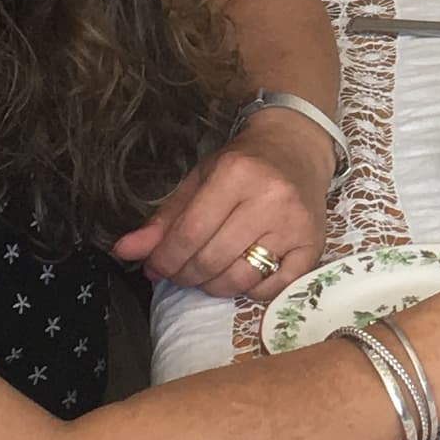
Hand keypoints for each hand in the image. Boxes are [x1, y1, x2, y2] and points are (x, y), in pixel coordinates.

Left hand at [111, 107, 330, 294]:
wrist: (298, 148)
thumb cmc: (244, 163)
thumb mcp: (199, 180)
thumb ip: (164, 218)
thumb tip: (125, 251)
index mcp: (237, 174)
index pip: (191, 232)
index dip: (165, 258)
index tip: (155, 266)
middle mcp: (270, 199)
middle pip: (213, 259)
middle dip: (185, 275)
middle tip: (178, 273)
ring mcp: (295, 225)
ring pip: (241, 278)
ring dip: (213, 286)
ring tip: (206, 275)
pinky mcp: (314, 245)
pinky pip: (275, 287)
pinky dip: (251, 291)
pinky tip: (241, 274)